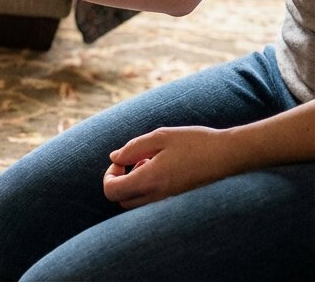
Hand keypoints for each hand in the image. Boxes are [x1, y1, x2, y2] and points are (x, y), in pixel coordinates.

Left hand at [103, 126, 241, 208]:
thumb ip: (132, 148)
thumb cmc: (195, 142)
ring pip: (137, 203)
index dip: (109, 176)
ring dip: (134, 184)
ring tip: (150, 162)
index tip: (121, 161)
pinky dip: (149, 187)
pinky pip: (153, 201)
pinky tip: (163, 168)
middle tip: (133, 161)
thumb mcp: (160, 136)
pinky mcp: (179, 202)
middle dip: (120, 181)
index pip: (112, 192)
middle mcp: (159, 196)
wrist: (230, 155)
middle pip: (122, 200)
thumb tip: (114, 158)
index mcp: (151, 180)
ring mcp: (170, 202)